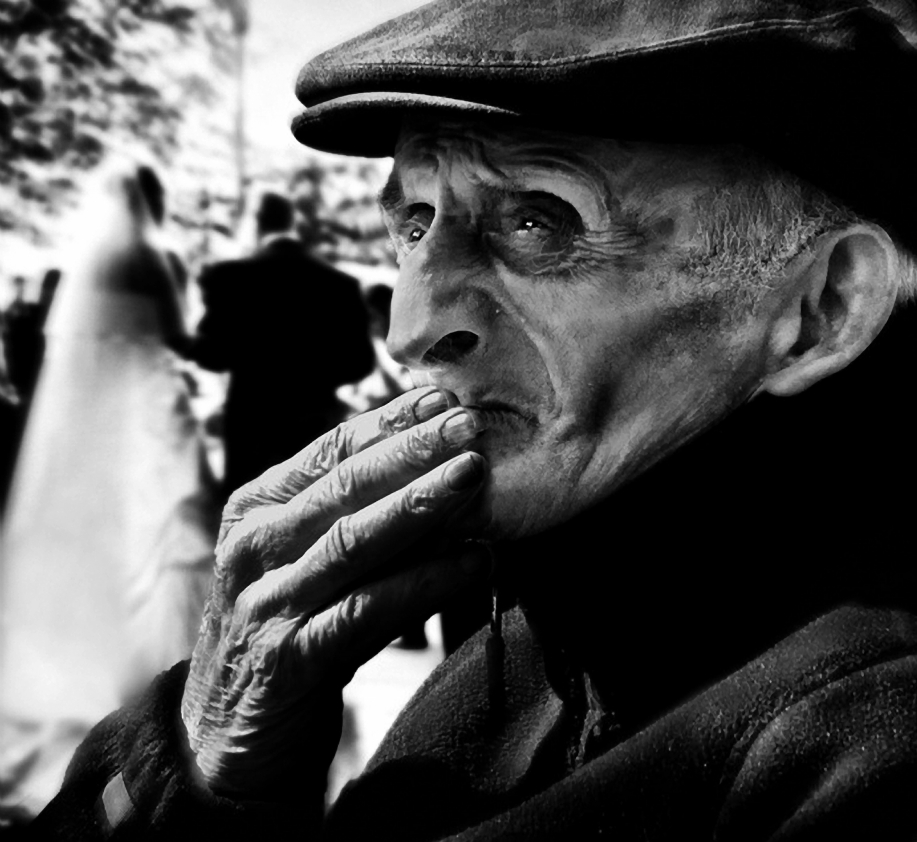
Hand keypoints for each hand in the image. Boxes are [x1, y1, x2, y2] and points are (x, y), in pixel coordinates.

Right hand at [180, 387, 490, 799]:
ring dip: (422, 504)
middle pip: (345, 486)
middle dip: (413, 450)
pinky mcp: (289, 660)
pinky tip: (473, 563)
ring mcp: (267, 603)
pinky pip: (368, 611)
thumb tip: (436, 463)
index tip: (442, 400)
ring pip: (355, 540)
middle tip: (470, 425)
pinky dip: (425, 583)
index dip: (390, 422)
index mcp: (256, 510)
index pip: (329, 450)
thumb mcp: (301, 560)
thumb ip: (350, 514)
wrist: (222, 736)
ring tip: (475, 476)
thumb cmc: (280, 628)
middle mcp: (254, 548)